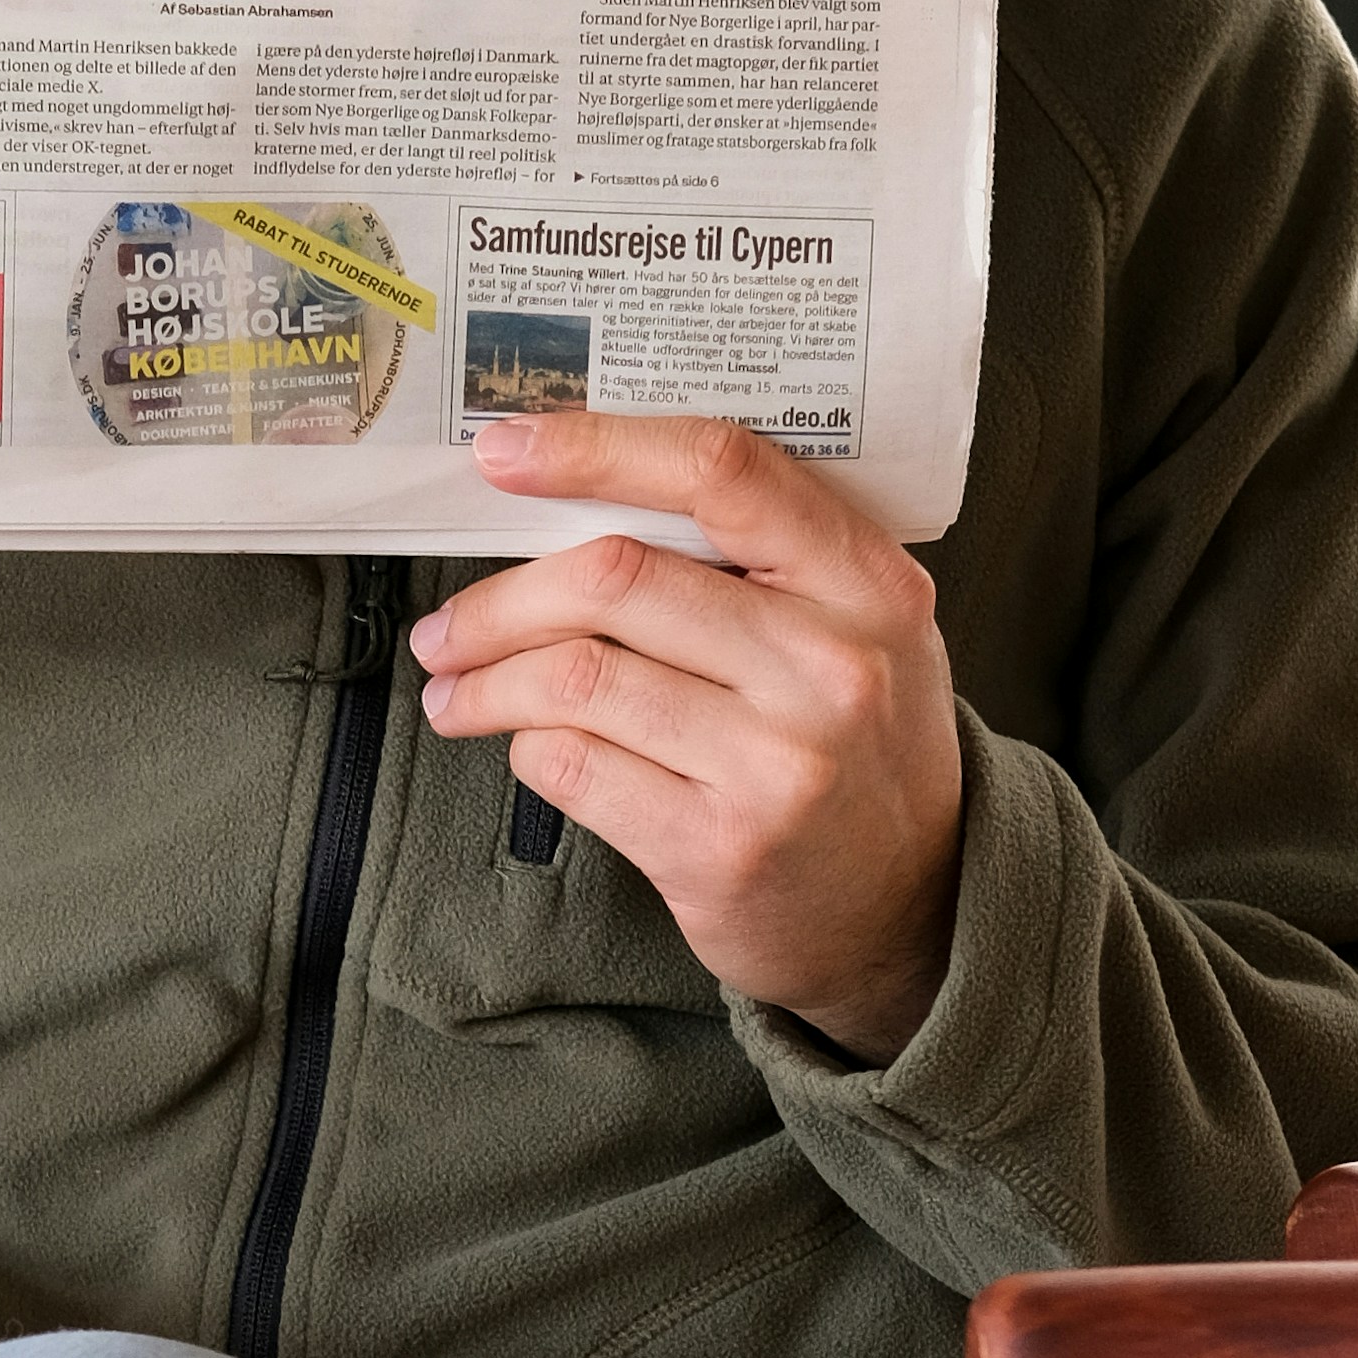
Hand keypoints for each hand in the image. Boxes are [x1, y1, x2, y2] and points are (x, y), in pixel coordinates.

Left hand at [413, 414, 964, 1058]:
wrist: (907, 907)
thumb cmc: (860, 745)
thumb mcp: (860, 625)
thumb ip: (761, 556)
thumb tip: (578, 494)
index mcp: (868, 583)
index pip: (719, 473)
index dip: (594, 449)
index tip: (504, 452)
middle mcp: (832, 666)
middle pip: (615, 578)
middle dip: (500, 599)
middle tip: (450, 623)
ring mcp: (777, 764)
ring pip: (574, 678)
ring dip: (486, 680)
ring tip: (458, 687)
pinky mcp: (718, 848)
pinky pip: (572, 767)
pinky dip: (526, 746)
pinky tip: (527, 745)